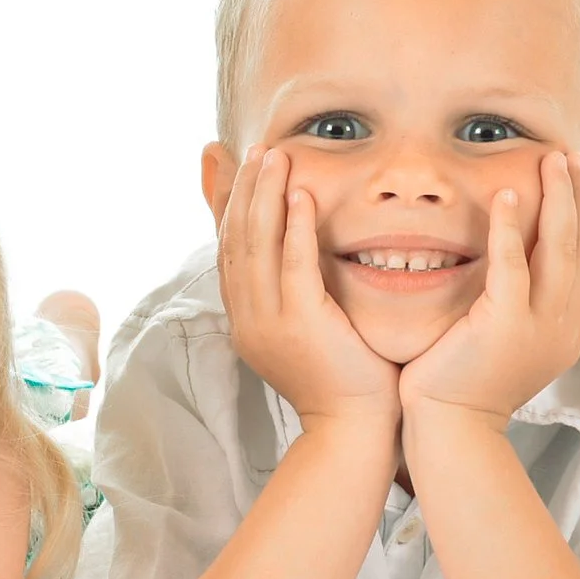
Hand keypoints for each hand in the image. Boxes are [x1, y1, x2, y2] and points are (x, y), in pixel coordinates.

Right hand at [217, 144, 398, 427]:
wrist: (352, 429)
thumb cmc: (343, 379)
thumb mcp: (308, 329)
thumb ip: (297, 290)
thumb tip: (296, 254)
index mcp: (245, 317)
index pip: (227, 248)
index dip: (227, 203)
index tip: (231, 164)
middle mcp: (247, 317)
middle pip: (235, 239)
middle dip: (244, 189)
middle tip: (258, 149)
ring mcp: (269, 321)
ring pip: (257, 245)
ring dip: (265, 196)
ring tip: (276, 157)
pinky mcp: (301, 323)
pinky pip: (293, 265)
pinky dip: (295, 227)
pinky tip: (301, 195)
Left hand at [397, 150, 579, 434]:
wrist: (451, 430)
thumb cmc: (466, 384)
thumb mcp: (511, 341)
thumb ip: (526, 306)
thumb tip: (527, 271)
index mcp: (568, 327)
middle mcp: (564, 325)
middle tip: (573, 156)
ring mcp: (539, 326)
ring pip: (560, 250)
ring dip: (558, 199)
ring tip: (552, 161)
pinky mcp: (504, 326)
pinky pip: (514, 268)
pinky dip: (513, 230)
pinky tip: (508, 196)